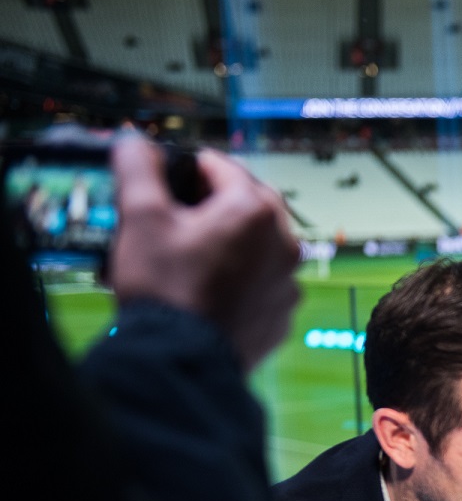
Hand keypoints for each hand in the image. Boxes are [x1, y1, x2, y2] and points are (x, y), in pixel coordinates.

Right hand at [108, 135, 299, 368]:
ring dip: (228, 241)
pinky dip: (238, 279)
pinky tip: (207, 286)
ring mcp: (288, 284)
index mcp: (256, 211)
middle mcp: (284, 245)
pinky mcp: (281, 316)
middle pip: (246, 205)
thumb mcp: (141, 217)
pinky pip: (260, 284)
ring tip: (189, 252)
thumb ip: (138, 168)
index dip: (187, 167)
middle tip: (177, 212)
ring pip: (256, 246)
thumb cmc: (166, 287)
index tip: (167, 177)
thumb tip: (134, 141)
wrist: (181, 359)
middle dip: (211, 203)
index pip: (221, 167)